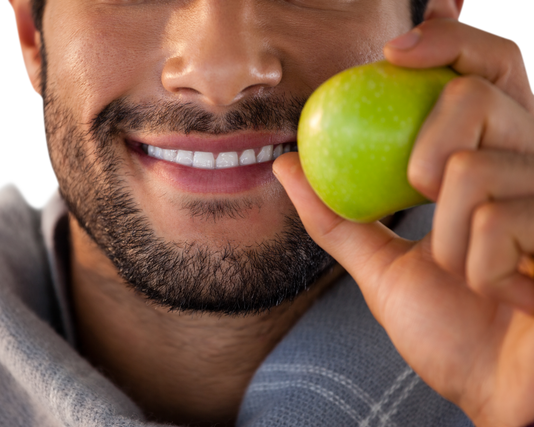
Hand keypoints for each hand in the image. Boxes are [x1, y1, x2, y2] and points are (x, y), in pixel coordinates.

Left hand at [273, 2, 533, 426]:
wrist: (493, 386)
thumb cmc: (448, 328)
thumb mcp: (380, 264)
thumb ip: (337, 215)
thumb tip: (286, 165)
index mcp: (493, 160)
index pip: (486, 70)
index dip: (455, 36)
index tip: (411, 30)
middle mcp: (533, 162)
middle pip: (479, 89)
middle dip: (427, 141)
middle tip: (419, 189)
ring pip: (474, 167)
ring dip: (449, 236)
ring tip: (465, 270)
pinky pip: (498, 218)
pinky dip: (477, 265)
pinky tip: (500, 289)